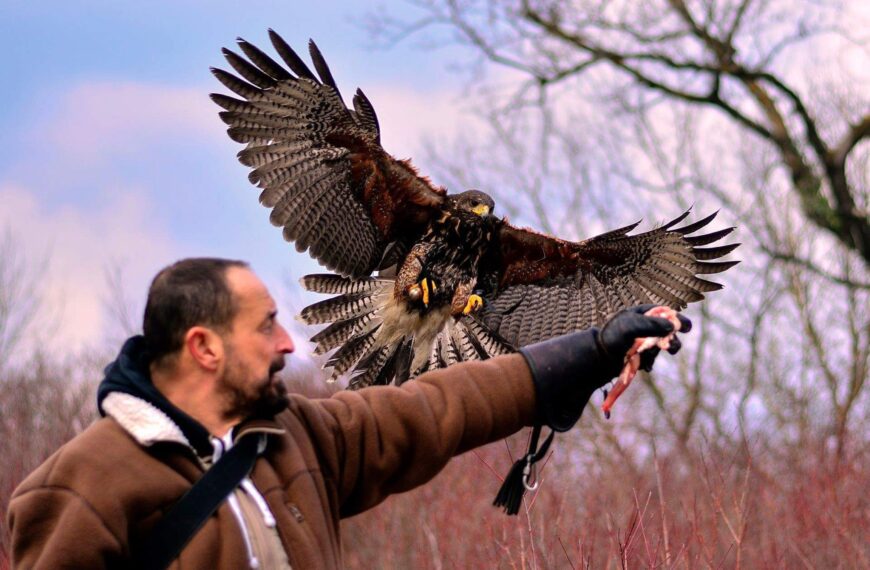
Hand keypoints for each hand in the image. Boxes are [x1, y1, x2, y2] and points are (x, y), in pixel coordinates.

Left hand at [519, 305, 691, 430]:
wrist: (597, 358)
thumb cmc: (612, 338)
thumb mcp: (630, 327)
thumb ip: (651, 324)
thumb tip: (672, 326)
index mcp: (642, 313)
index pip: (666, 313)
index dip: (678, 319)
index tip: (685, 328)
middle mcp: (644, 326)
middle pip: (669, 331)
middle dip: (672, 340)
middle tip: (670, 348)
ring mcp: (642, 340)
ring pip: (663, 346)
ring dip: (662, 352)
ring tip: (652, 358)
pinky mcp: (639, 355)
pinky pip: (653, 359)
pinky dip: (651, 362)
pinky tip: (642, 365)